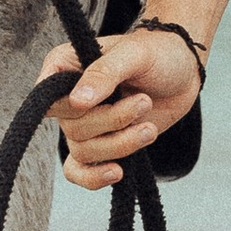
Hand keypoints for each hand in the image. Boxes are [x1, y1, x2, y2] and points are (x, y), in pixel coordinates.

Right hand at [42, 25, 205, 191]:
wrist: (183, 74)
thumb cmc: (156, 53)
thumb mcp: (133, 54)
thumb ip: (104, 73)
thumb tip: (77, 102)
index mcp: (65, 65)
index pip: (47, 94)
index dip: (67, 105)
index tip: (88, 104)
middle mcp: (68, 97)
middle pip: (73, 127)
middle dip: (113, 121)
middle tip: (144, 102)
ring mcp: (84, 124)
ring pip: (83, 151)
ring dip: (120, 144)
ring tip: (149, 129)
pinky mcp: (101, 144)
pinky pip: (80, 172)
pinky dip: (95, 177)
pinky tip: (118, 172)